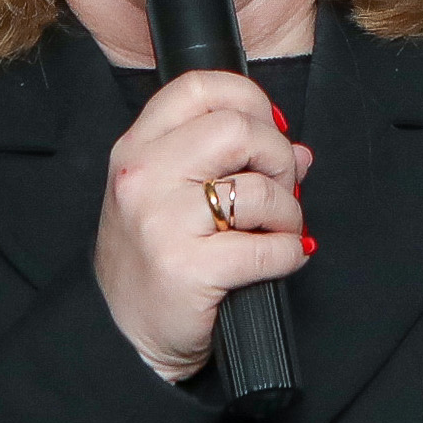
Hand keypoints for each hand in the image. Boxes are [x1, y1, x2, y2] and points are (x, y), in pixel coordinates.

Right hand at [93, 69, 314, 382]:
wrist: (123, 334)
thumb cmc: (153, 260)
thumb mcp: (172, 197)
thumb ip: (230, 162)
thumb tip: (299, 152)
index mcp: (137, 148)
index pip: (200, 87)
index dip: (250, 100)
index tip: (267, 129)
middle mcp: (142, 176)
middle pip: (238, 128)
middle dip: (276, 156)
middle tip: (279, 187)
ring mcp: (161, 221)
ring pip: (258, 188)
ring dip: (288, 211)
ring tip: (279, 229)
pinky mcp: (187, 268)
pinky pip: (268, 247)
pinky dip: (289, 252)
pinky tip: (281, 258)